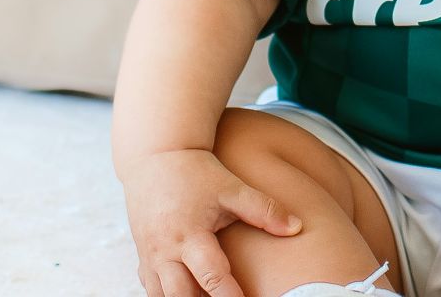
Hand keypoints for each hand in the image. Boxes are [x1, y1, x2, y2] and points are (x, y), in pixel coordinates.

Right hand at [121, 147, 303, 296]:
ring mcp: (150, 257)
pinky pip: (152, 290)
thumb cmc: (197, 174)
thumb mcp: (232, 189)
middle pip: (180, 296)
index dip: (230, 296)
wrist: (156, 157)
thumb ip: (264, 210)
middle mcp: (165, 250)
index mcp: (189, 234)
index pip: (212, 276)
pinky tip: (190, 294)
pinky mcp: (143, 259)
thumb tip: (296, 227)